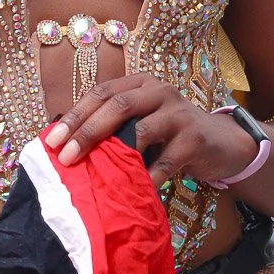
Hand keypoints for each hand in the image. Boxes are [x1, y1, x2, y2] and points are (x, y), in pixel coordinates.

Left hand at [44, 74, 259, 185]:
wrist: (221, 143)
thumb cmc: (170, 136)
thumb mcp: (142, 123)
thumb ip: (114, 128)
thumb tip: (66, 148)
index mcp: (140, 84)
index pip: (101, 93)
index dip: (75, 116)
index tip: (52, 141)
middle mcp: (159, 91)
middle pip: (118, 105)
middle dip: (88, 131)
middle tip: (66, 158)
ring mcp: (179, 113)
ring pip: (140, 129)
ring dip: (115, 154)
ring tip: (94, 175)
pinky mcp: (194, 138)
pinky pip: (164, 161)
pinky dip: (146, 177)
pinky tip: (132, 190)